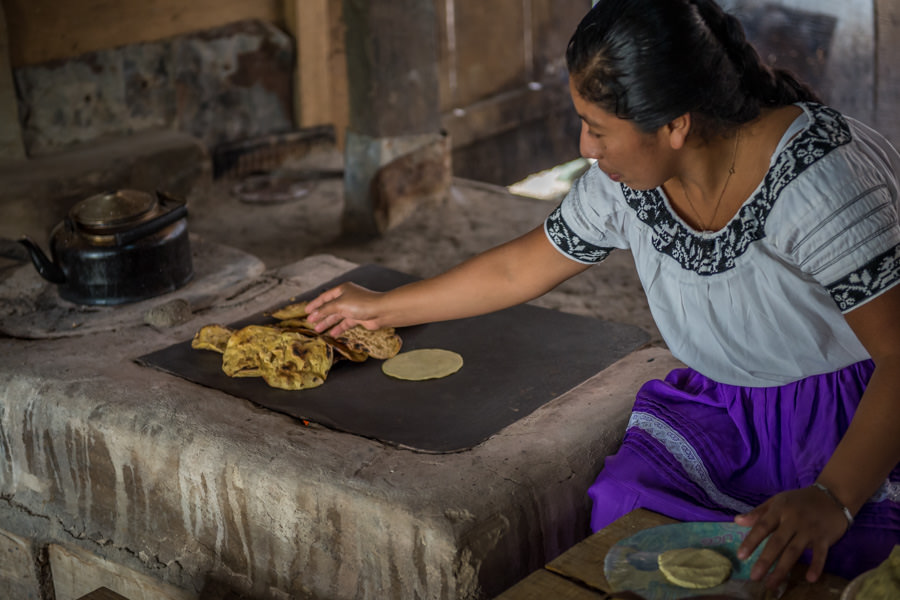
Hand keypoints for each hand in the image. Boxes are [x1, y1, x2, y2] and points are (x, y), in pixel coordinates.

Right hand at [306, 283, 384, 335]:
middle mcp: (347, 298)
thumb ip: (326, 309)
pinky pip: (345, 323)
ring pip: (337, 316)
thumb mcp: (339, 304)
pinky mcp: (358, 318)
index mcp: (342, 290)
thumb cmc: (361, 303)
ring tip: (318, 330)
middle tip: (310, 322)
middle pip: (330, 307)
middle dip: (320, 315)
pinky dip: (338, 328)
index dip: (315, 304)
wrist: (381, 311)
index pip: (325, 297)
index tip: (306, 311)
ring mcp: (353, 308)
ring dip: (327, 323)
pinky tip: (332, 334)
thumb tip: (315, 313)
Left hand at [734, 486, 849, 589]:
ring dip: (782, 569)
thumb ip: (758, 513)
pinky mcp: (825, 537)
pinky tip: (810, 579)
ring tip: (772, 584)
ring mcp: (809, 529)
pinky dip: (816, 565)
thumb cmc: (799, 501)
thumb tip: (737, 521)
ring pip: (794, 551)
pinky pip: (820, 554)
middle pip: (777, 542)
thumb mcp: (777, 501)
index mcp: (779, 510)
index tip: (741, 556)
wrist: (831, 496)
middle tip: (754, 577)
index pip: (762, 526)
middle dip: (765, 560)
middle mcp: (793, 520)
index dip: (751, 541)